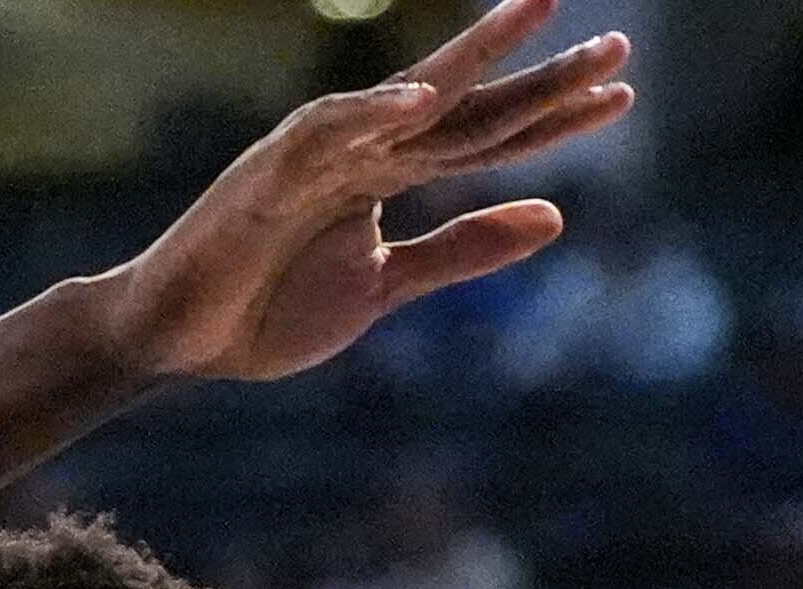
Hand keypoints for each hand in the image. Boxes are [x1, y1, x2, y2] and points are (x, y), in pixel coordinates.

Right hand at [88, 0, 632, 384]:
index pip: (490, 137)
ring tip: (530, 17)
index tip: (622, 93)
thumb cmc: (271, 308)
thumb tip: (556, 216)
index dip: (555, 118)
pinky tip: (425, 95)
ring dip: (470, 59)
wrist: (180, 341)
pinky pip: (326, 133)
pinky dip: (372, 113)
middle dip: (540, 74)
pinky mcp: (269, 173)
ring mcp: (318, 154)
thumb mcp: (386, 286)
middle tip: (616, 44)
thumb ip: (464, 250)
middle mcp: (365, 148)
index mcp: (394, 174)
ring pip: (409, 97)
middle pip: (468, 106)